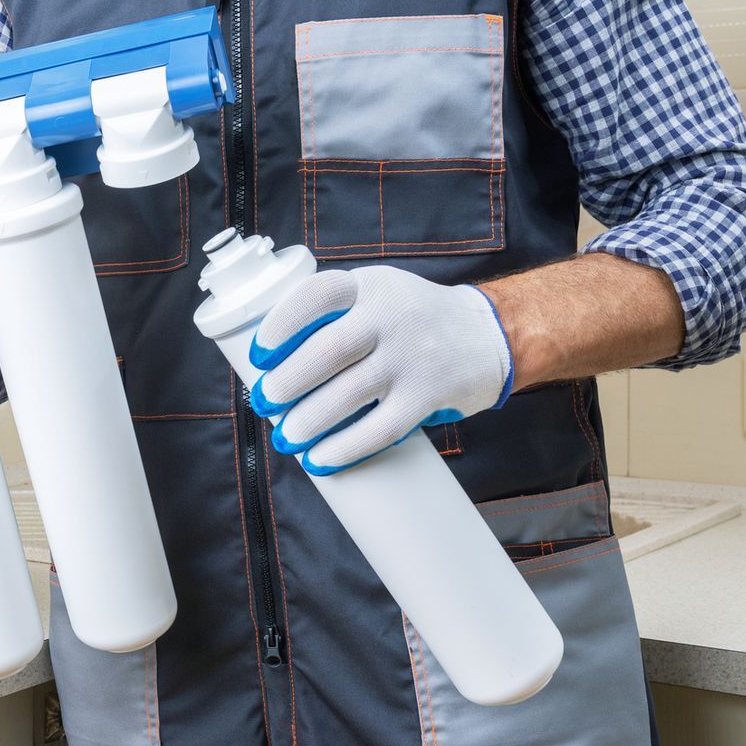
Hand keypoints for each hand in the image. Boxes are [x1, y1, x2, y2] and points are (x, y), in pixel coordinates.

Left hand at [247, 266, 513, 474]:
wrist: (487, 334)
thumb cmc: (410, 320)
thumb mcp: (375, 295)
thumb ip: (332, 317)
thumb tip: (269, 367)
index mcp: (369, 286)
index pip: (317, 295)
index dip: (281, 325)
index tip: (257, 355)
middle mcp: (392, 315)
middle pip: (328, 350)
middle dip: (287, 382)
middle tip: (264, 402)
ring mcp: (413, 355)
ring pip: (349, 393)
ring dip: (308, 420)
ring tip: (286, 437)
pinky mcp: (430, 393)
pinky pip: (381, 428)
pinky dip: (345, 447)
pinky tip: (320, 459)